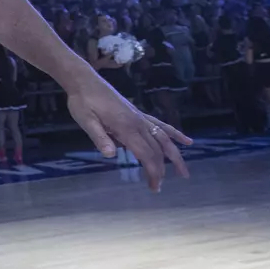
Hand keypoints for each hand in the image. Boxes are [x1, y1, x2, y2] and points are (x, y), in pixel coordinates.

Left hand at [67, 79, 191, 191]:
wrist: (84, 81)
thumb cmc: (82, 101)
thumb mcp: (85, 120)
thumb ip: (99, 137)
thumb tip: (111, 155)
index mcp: (126, 127)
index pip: (146, 153)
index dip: (152, 171)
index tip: (154, 186)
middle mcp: (138, 122)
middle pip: (156, 149)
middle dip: (160, 170)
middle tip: (157, 188)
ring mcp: (140, 117)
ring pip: (164, 138)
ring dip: (175, 155)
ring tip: (183, 172)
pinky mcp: (138, 114)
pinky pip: (161, 125)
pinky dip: (174, 134)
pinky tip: (186, 141)